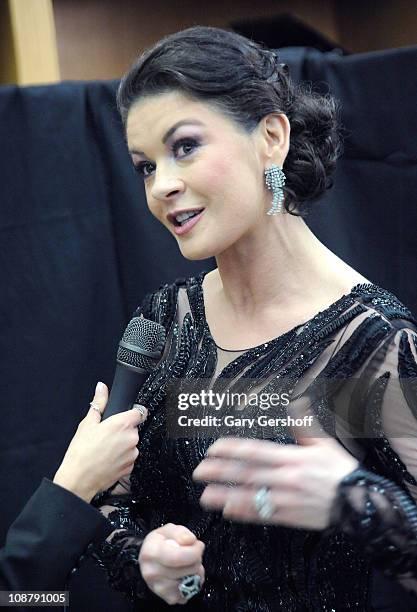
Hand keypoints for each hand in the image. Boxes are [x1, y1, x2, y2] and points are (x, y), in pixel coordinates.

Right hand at [53, 382, 146, 501]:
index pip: (139, 411)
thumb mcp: (87, 423)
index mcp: (122, 424)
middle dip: (122, 430)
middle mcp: (131, 438)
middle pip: (133, 428)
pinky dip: (120, 457)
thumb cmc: (81, 452)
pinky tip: (107, 459)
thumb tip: (101, 388)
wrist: (78, 480)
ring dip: (122, 444)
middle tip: (106, 435)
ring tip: (104, 449)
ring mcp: (132, 454)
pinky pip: (128, 457)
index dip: (131, 412)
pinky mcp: (130, 468)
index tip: (124, 415)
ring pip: (131, 443)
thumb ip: (99, 402)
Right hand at [139, 523, 204, 604]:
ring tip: (190, 563)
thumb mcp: (169, 530)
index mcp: (150, 553)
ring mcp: (159, 588)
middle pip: (187, 570)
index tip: (198, 545)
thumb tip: (190, 541)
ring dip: (196, 572)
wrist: (150, 559)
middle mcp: (152, 573)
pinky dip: (193, 583)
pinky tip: (187, 574)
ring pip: (190, 582)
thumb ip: (181, 532)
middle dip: (197, 560)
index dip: (194, 552)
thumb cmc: (161, 543)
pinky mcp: (168, 598)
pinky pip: (190, 592)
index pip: (177, 557)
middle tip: (194, 553)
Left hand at [193, 436, 358, 529]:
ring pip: (250, 496)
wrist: (360, 503)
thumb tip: (297, 402)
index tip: (212, 448)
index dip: (231, 450)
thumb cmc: (341, 471)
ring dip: (226, 496)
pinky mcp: (290, 517)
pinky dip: (244, 513)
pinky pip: (263, 515)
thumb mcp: (324, 443)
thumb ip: (305, 425)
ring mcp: (286, 499)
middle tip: (199, 471)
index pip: (255, 451)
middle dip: (221, 472)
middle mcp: (286, 477)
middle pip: (246, 474)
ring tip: (205, 495)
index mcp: (292, 457)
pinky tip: (228, 512)